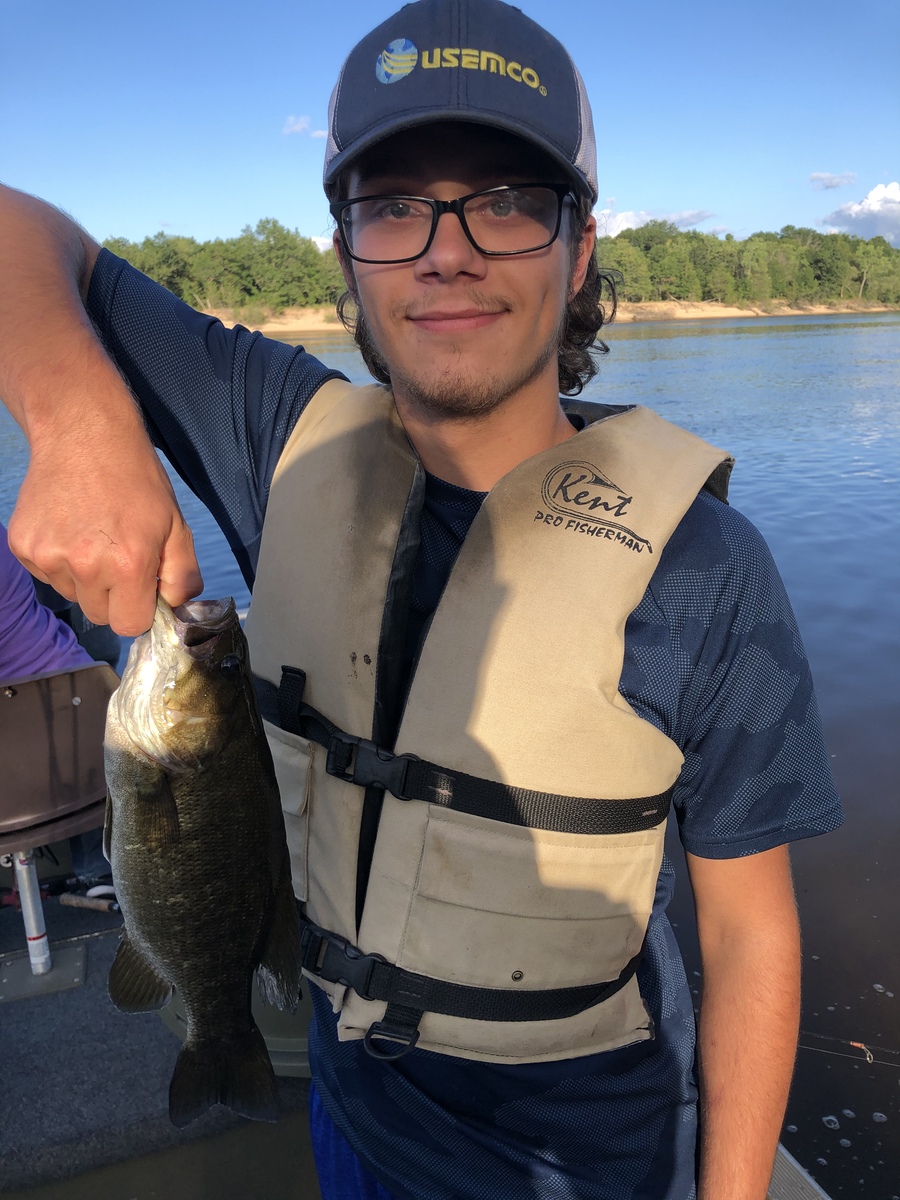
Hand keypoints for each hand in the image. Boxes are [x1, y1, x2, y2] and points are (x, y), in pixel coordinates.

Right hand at [8, 416, 202, 635]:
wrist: (83, 433)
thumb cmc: (136, 479)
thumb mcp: (176, 524)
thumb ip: (183, 574)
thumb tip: (176, 608)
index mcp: (127, 564)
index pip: (129, 625)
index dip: (139, 609)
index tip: (141, 588)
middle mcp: (84, 565)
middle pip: (99, 615)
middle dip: (114, 596)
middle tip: (118, 556)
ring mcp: (48, 556)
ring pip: (73, 595)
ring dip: (85, 578)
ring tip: (94, 535)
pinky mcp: (24, 547)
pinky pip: (47, 575)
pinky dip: (60, 561)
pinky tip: (71, 527)